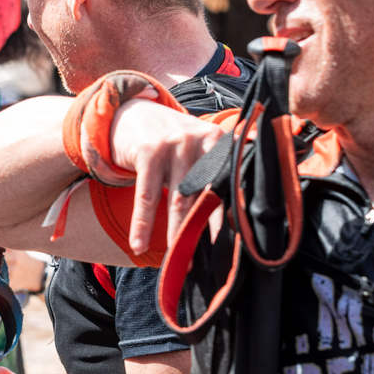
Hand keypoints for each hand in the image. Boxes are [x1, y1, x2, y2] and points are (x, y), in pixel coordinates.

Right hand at [108, 101, 223, 252]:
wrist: (133, 112)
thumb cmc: (171, 141)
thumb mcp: (198, 147)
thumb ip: (218, 170)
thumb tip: (239, 214)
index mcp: (220, 143)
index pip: (230, 185)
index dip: (233, 217)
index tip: (236, 247)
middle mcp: (202, 141)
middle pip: (209, 195)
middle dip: (209, 231)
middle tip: (212, 261)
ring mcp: (175, 145)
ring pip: (179, 199)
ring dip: (178, 233)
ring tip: (179, 260)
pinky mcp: (149, 152)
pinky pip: (147, 196)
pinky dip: (142, 223)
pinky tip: (139, 244)